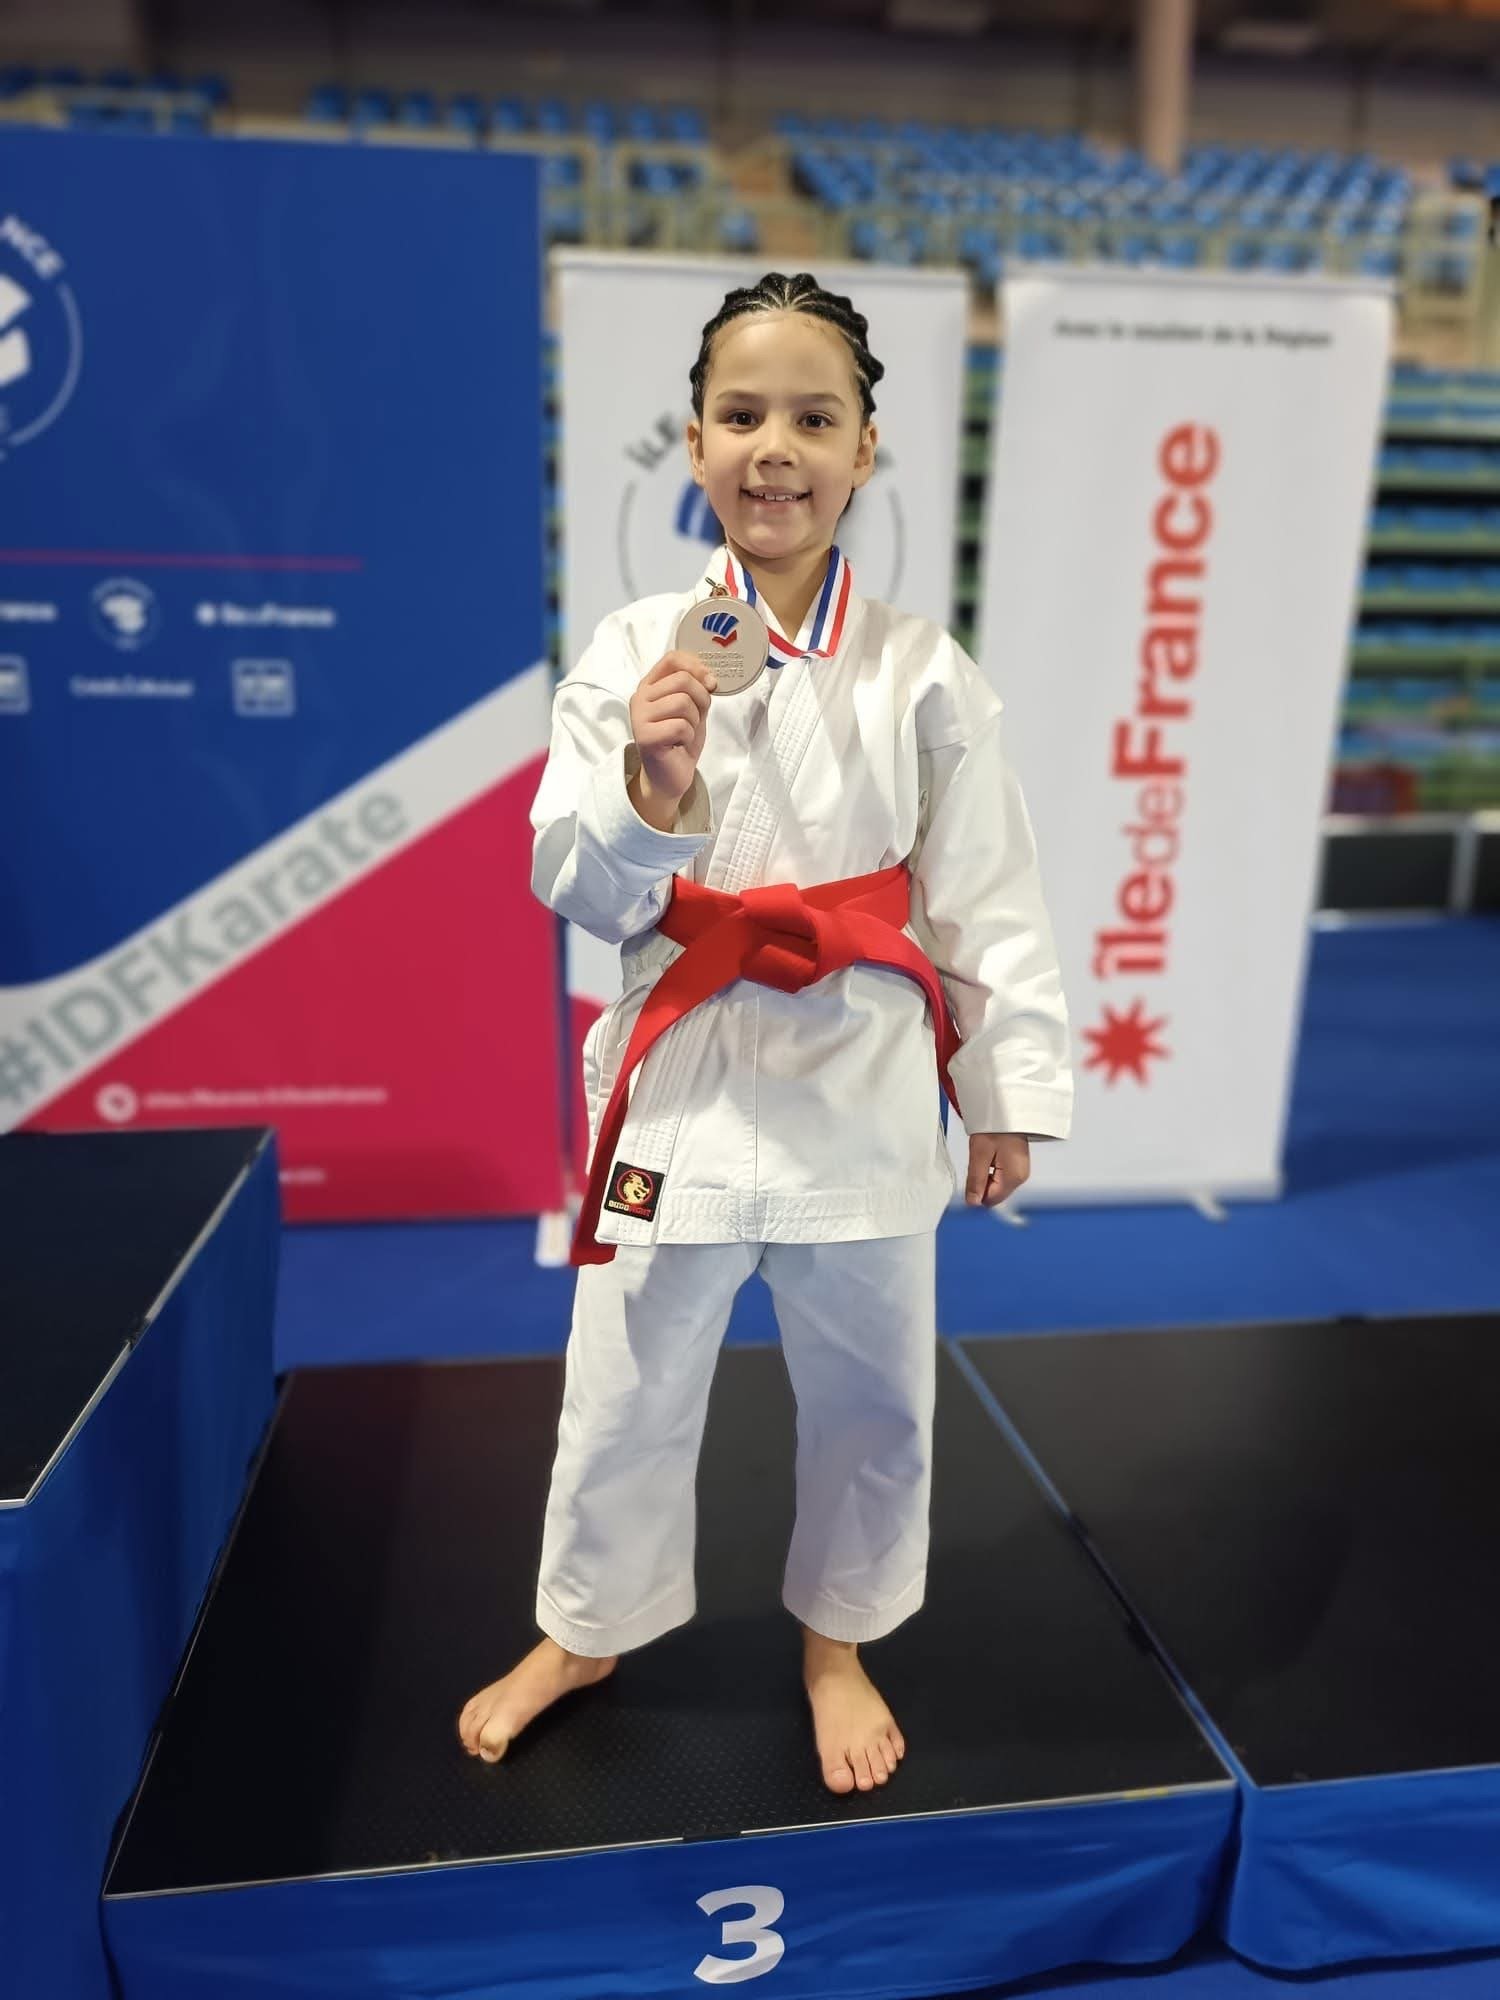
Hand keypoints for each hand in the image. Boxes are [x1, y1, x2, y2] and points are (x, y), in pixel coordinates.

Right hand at [628, 650, 716, 824]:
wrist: (670, 775)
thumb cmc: (680, 740)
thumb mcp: (693, 708)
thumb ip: (698, 689)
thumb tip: (710, 678)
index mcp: (650, 685)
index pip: (673, 658)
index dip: (697, 666)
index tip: (709, 683)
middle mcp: (640, 697)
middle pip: (682, 680)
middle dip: (701, 699)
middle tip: (695, 719)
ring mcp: (639, 716)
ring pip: (683, 702)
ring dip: (694, 721)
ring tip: (684, 733)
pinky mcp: (645, 736)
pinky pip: (681, 726)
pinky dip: (688, 737)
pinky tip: (678, 744)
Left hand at [966, 1132, 1029, 1207]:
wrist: (1007, 1108)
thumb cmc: (995, 1127)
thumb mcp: (979, 1154)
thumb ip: (976, 1181)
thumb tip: (972, 1202)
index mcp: (1013, 1178)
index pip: (991, 1200)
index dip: (977, 1190)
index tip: (972, 1173)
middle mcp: (1021, 1178)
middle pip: (995, 1194)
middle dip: (982, 1182)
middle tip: (979, 1160)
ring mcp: (1021, 1171)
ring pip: (997, 1185)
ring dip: (986, 1174)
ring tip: (986, 1154)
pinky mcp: (1018, 1164)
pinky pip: (1002, 1175)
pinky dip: (992, 1168)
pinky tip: (991, 1154)